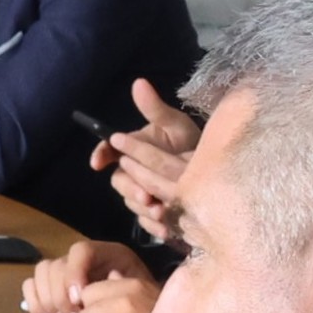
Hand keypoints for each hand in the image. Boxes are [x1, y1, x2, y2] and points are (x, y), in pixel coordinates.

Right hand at [19, 238, 145, 312]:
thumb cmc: (143, 309)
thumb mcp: (140, 298)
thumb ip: (119, 293)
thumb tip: (86, 295)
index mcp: (108, 254)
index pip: (80, 251)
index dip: (73, 274)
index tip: (78, 302)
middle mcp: (83, 260)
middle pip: (56, 265)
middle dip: (59, 295)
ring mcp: (65, 272)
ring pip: (41, 273)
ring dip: (47, 301)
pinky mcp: (53, 287)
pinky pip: (32, 286)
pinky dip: (36, 304)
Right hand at [95, 80, 199, 241]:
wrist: (214, 169)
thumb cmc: (189, 142)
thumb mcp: (175, 124)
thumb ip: (154, 108)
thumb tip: (139, 82)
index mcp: (132, 149)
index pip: (108, 150)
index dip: (101, 154)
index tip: (98, 161)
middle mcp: (133, 172)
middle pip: (120, 182)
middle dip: (131, 189)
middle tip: (146, 196)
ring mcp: (142, 192)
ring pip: (133, 204)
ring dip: (144, 210)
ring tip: (161, 213)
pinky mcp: (154, 212)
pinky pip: (147, 222)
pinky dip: (155, 227)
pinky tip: (166, 230)